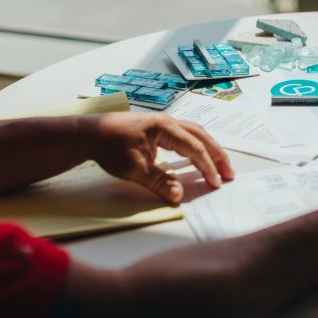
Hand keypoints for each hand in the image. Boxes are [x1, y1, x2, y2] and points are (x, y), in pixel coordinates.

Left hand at [89, 113, 233, 203]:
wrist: (88, 133)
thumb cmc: (108, 147)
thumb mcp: (133, 168)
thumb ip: (159, 182)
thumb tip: (179, 196)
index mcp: (164, 127)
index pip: (194, 148)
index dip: (207, 166)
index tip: (216, 182)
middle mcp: (168, 122)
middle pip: (201, 137)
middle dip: (217, 155)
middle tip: (229, 174)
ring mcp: (163, 124)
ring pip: (195, 134)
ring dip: (209, 149)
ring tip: (220, 166)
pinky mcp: (157, 129)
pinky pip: (185, 136)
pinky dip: (197, 146)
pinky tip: (198, 157)